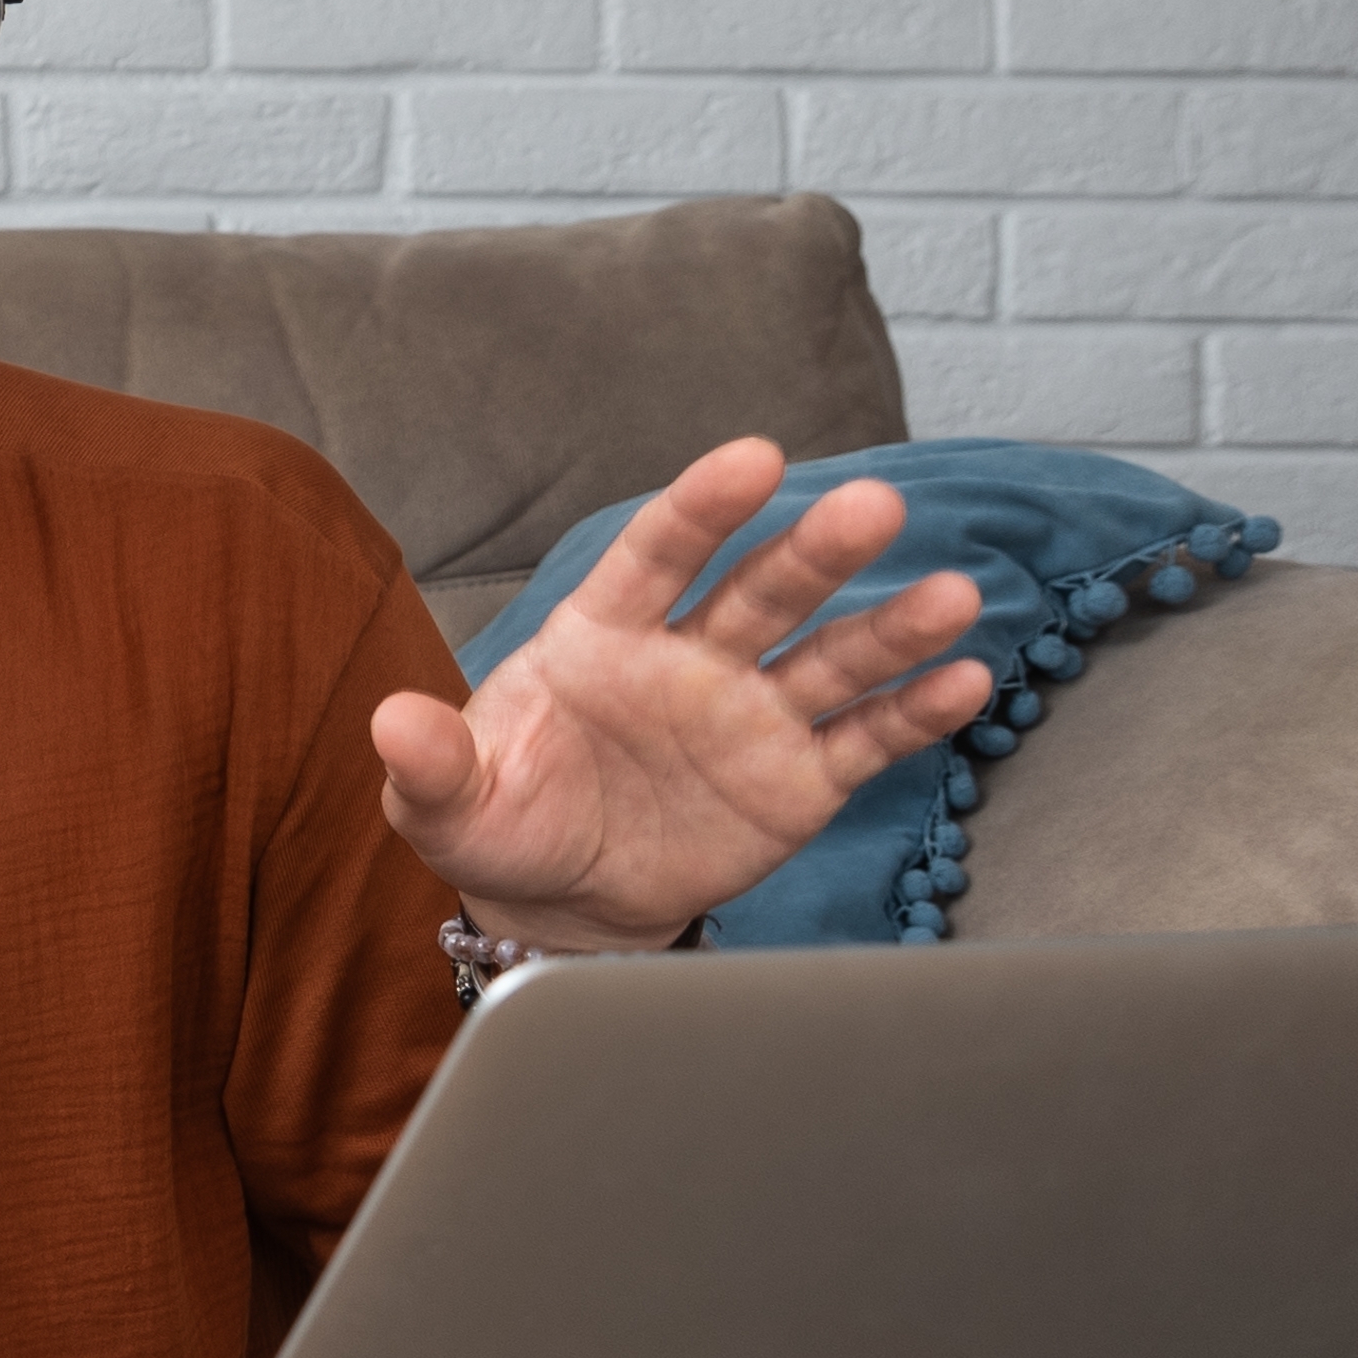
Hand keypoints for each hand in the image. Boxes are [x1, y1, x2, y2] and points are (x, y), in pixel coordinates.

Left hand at [372, 436, 993, 950]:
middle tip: (874, 505)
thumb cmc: (503, 822)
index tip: (753, 456)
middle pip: (762, 590)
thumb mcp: (450, 803)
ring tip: (954, 594)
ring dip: (891, 626)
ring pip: (830, 656)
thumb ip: (432, 763)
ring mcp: (751, 714)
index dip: (702, 507)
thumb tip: (390, 722)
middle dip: (816, 549)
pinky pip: (863, 739)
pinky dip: (914, 712)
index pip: (656, 555)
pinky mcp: (797, 780)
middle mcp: (690, 658)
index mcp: (602, 637)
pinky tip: (968, 679)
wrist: (562, 901)